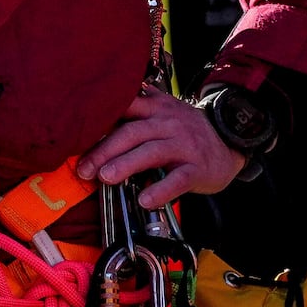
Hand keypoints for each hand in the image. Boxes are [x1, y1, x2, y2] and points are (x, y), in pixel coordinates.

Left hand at [74, 84, 246, 211]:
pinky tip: (145, 199)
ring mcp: (184, 145)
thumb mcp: (165, 110)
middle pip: (132, 133)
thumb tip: (99, 113)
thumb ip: (138, 108)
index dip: (100, 121)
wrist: (229, 143)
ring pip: (151, 153)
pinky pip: (177, 179)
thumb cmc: (187, 130)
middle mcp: (168, 123)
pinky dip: (160, 190)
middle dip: (105, 150)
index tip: (77, 136)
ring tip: (106, 178)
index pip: (124, 109)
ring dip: (126, 165)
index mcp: (156, 107)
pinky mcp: (198, 168)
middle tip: (85, 168)